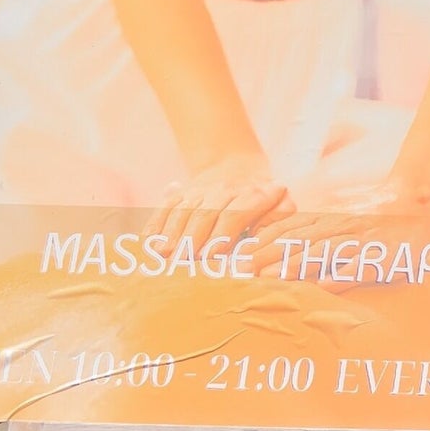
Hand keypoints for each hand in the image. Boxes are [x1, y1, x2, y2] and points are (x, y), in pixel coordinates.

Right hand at [151, 150, 291, 243]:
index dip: (222, 236)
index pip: (234, 216)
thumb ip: (279, 217)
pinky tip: (147, 243)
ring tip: (163, 255)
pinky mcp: (181, 193)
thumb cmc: (266, 198)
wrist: (238, 168)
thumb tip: (267, 232)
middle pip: (204, 216)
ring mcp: (199, 191)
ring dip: (172, 234)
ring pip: (183, 211)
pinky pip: (166, 207)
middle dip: (192, 240)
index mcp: (251, 195)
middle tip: (182, 263)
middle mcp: (223, 191)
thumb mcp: (282, 203)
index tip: (212, 256)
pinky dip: (155, 224)